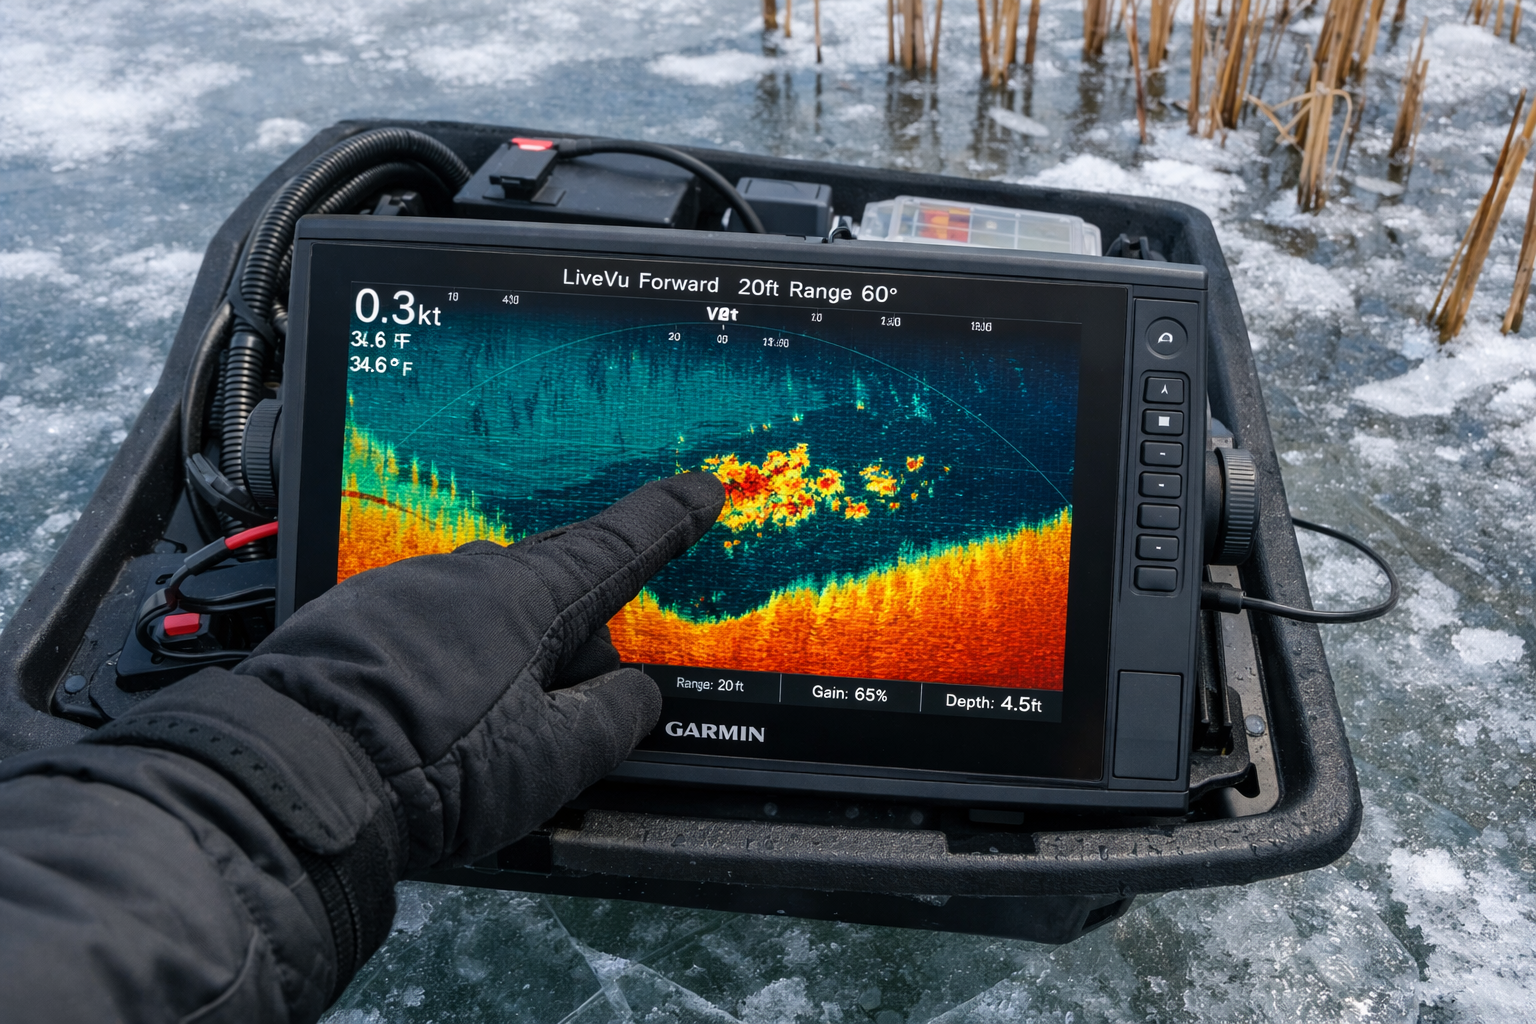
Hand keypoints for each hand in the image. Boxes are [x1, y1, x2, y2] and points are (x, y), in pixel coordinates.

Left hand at [235, 471, 724, 867]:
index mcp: (529, 596)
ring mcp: (405, 590)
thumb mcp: (552, 761)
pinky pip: (426, 634)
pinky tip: (426, 728)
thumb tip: (635, 695)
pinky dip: (443, 673)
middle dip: (569, 650)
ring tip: (472, 746)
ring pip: (486, 619)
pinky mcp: (355, 619)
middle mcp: (466, 575)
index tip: (699, 493)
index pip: (619, 547)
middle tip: (556, 725)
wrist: (295, 776)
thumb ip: (614, 720)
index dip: (668, 522)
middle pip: (552, 597)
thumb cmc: (426, 767)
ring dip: (501, 668)